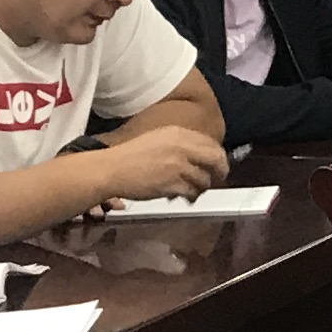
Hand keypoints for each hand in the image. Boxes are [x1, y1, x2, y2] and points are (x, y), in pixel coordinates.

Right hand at [92, 126, 229, 203]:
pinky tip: (182, 197)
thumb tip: (200, 157)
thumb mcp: (158, 140)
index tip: (217, 165)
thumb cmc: (130, 157)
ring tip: (192, 192)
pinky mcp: (173, 183)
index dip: (217, 156)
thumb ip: (180, 145)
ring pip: (205, 179)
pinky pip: (192, 192)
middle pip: (216, 159)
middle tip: (216, 179)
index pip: (211, 143)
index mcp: (178, 133)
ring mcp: (178, 165)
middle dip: (220, 171)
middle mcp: (182, 147)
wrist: (111, 169)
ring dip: (201, 188)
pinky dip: (189, 196)